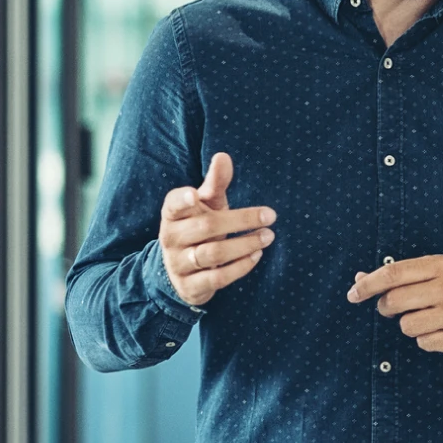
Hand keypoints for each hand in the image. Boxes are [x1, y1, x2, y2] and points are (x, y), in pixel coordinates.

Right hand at [158, 153, 276, 306]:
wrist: (182, 270)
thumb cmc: (199, 227)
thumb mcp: (206, 205)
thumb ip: (215, 183)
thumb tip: (223, 156)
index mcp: (173, 214)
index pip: (173, 204)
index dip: (182, 200)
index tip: (195, 195)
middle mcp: (172, 238)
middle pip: (206, 227)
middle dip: (240, 221)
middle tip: (270, 216)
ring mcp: (179, 264)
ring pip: (213, 254)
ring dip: (245, 245)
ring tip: (268, 236)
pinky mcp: (190, 286)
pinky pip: (217, 278)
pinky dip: (240, 267)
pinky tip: (257, 256)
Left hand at [347, 255, 442, 356]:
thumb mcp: (434, 271)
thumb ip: (399, 275)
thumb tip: (359, 279)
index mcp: (440, 266)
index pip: (393, 273)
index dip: (368, 284)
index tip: (353, 293)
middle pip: (394, 301)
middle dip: (388, 307)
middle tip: (396, 308)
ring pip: (406, 326)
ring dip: (410, 325)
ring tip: (428, 318)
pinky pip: (423, 342)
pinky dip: (427, 338)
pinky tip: (441, 329)